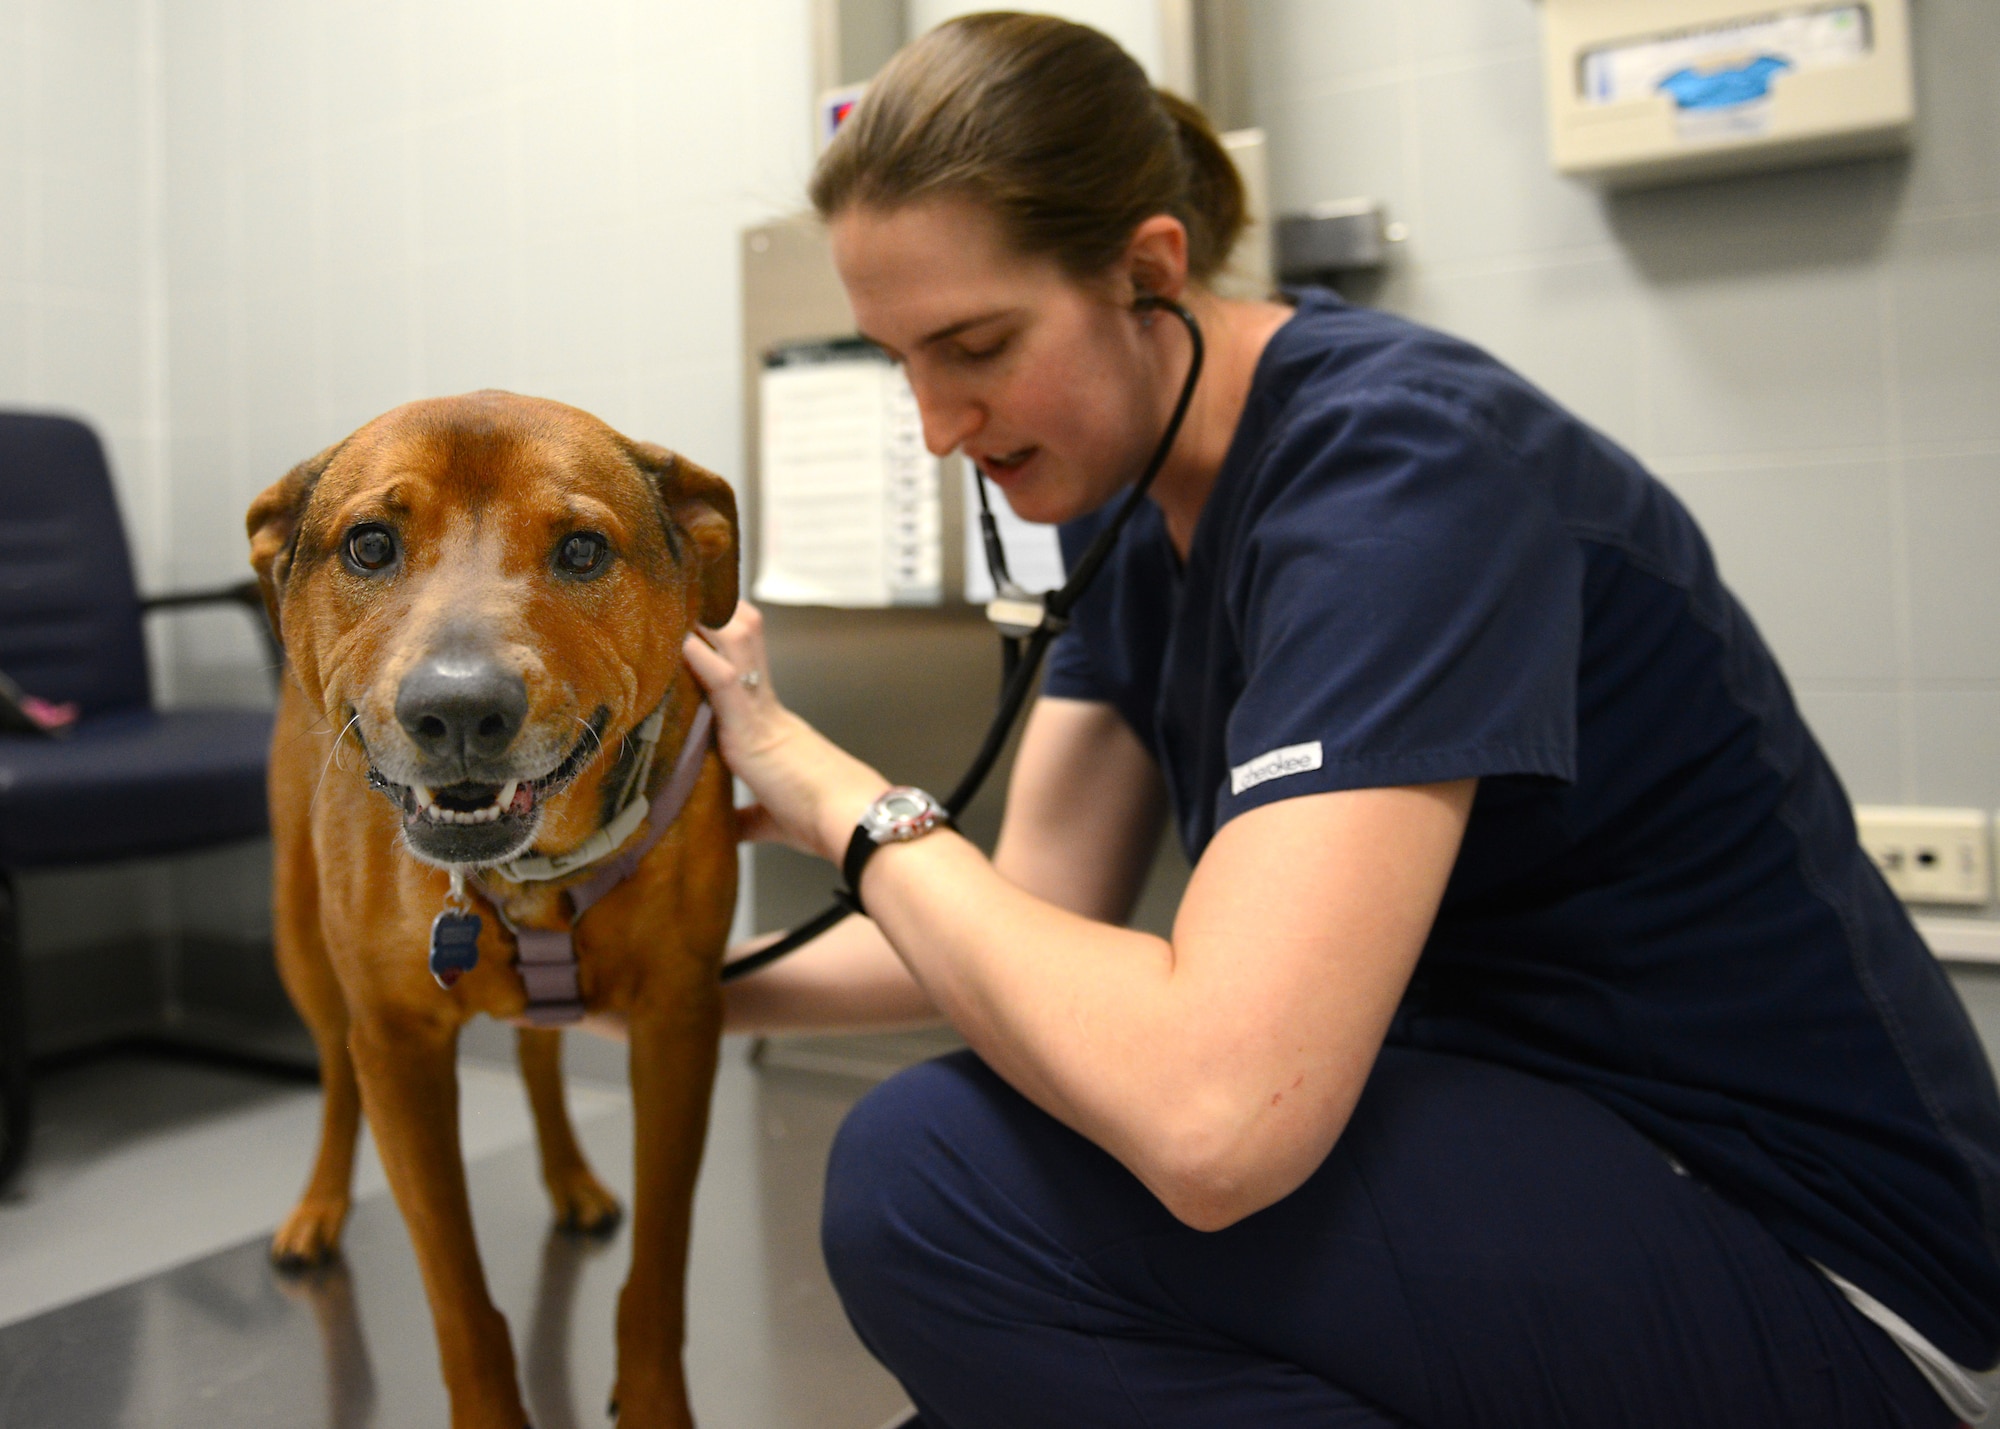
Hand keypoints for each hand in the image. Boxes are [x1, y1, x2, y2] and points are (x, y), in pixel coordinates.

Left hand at [682, 602, 889, 861]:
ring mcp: (757, 710)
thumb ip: (751, 818)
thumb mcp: (775, 815)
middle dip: (714, 610)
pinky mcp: (750, 725)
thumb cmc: (821, 817)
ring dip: (705, 621)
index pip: (742, 666)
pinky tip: (679, 640)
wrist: (848, 818)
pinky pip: (723, 679)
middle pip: (743, 635)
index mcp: (769, 722)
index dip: (721, 639)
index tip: (695, 618)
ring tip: (674, 599)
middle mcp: (764, 705)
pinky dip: (700, 657)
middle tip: (683, 588)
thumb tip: (734, 831)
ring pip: (735, 641)